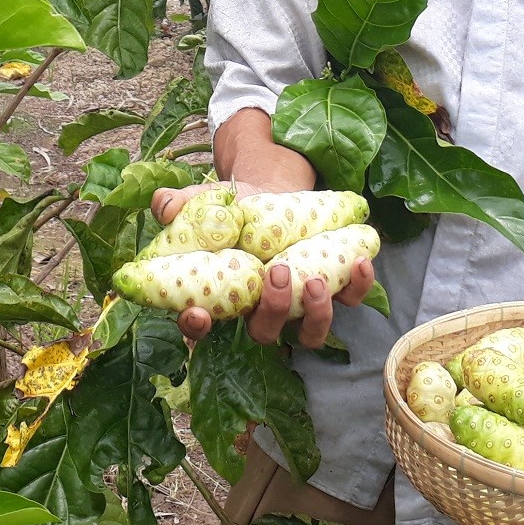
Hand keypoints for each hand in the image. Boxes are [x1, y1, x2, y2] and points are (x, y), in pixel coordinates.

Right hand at [150, 182, 375, 349]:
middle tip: (276, 273)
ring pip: (310, 334)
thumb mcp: (205, 201)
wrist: (272, 190)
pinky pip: (350, 301)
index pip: (204, 327)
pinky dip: (358, 287)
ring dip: (317, 314)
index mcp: (224, 297)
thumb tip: (163, 203)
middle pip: (265, 334)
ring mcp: (299, 305)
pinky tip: (360, 261)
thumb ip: (181, 204)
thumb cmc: (233, 207)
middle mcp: (261, 311)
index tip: (197, 312)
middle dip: (273, 312)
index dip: (198, 328)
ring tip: (317, 279)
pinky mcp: (331, 287)